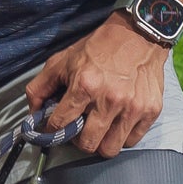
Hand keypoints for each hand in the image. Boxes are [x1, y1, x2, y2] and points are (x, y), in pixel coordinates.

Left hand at [27, 16, 165, 160]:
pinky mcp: (150, 110)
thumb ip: (40, 88)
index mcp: (85, 85)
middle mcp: (110, 99)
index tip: (56, 128)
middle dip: (79, 140)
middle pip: (87, 145)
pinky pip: (132, 141)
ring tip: (100, 127)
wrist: (138, 34)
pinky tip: (118, 121)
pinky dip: (123, 136)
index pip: (60, 125)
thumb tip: (32, 114)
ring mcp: (132, 107)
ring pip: (110, 149)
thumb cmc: (98, 48)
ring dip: (102, 142)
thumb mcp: (62, 61)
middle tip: (80, 129)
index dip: (53, 130)